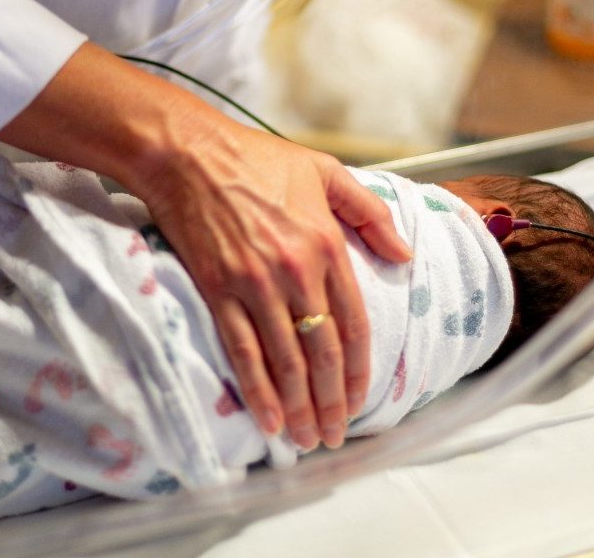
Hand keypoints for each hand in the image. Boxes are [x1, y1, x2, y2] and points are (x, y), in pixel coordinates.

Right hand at [0, 43, 411, 449]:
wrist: (188, 153)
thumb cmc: (256, 158)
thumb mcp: (325, 171)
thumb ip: (370, 213)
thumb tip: (404, 254)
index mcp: (327, 244)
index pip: (354, 324)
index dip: (360, 370)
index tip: (362, 400)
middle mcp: (297, 270)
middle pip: (323, 352)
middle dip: (332, 402)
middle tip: (335, 434)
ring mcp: (255, 284)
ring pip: (286, 360)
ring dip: (299, 407)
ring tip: (307, 439)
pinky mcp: (218, 290)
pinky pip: (242, 350)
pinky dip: (257, 390)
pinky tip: (269, 419)